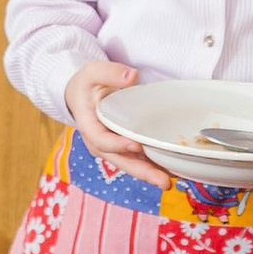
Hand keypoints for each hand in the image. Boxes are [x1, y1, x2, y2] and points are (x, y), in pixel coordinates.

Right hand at [63, 61, 169, 188]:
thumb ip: (110, 73)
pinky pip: (137, 161)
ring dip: (150, 174)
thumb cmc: (87, 84)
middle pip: (120, 160)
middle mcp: (99, 143)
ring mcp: (111, 148)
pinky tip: (172, 172)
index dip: (118, 145)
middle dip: (142, 172)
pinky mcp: (122, 149)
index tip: (136, 145)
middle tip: (163, 181)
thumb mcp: (93, 72)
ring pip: (131, 165)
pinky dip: (153, 167)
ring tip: (172, 181)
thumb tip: (131, 76)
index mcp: (89, 125)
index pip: (101, 140)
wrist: (80, 96)